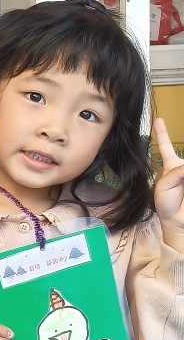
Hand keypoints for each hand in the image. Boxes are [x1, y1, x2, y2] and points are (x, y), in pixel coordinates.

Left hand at [153, 117, 183, 251]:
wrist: (176, 220)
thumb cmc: (166, 204)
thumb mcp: (164, 187)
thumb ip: (175, 174)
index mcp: (171, 167)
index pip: (166, 147)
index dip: (162, 133)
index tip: (158, 119)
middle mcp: (183, 167)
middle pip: (181, 161)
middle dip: (179, 171)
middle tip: (178, 180)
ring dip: (181, 177)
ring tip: (181, 190)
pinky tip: (183, 187)